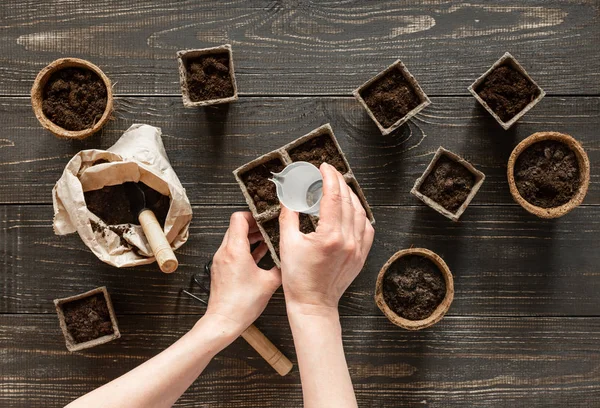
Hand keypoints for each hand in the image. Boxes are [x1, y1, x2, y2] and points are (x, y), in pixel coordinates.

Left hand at [206, 212, 280, 331]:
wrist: (223, 321)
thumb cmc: (243, 303)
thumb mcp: (270, 283)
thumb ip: (281, 267)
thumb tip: (289, 259)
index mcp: (235, 250)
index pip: (239, 218)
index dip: (253, 215)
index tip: (266, 219)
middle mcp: (224, 252)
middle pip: (236, 227)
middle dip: (253, 225)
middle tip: (268, 228)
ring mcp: (221, 260)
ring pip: (233, 239)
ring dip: (249, 237)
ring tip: (265, 240)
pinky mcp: (221, 269)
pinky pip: (232, 251)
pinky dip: (244, 249)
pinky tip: (257, 255)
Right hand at [279, 163, 373, 312]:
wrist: (313, 304)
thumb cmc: (298, 278)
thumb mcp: (287, 243)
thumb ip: (289, 215)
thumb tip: (289, 196)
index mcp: (330, 235)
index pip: (333, 196)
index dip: (329, 177)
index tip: (323, 167)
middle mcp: (348, 240)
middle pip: (348, 201)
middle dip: (339, 182)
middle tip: (329, 172)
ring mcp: (357, 248)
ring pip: (360, 212)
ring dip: (351, 196)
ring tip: (340, 187)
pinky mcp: (361, 256)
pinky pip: (366, 228)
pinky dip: (360, 214)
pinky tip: (351, 209)